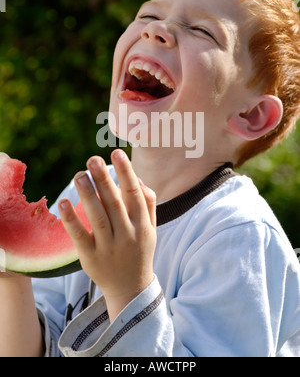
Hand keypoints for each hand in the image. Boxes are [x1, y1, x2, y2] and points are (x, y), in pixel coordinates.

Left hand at [59, 149, 156, 320]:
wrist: (130, 290)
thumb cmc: (139, 252)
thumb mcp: (151, 229)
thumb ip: (148, 203)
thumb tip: (138, 178)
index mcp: (143, 226)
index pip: (134, 194)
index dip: (126, 172)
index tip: (116, 152)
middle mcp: (127, 236)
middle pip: (114, 203)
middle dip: (104, 179)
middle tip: (92, 159)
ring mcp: (109, 248)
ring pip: (98, 217)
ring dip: (88, 194)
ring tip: (79, 175)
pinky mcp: (91, 259)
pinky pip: (80, 237)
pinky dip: (71, 220)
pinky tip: (63, 202)